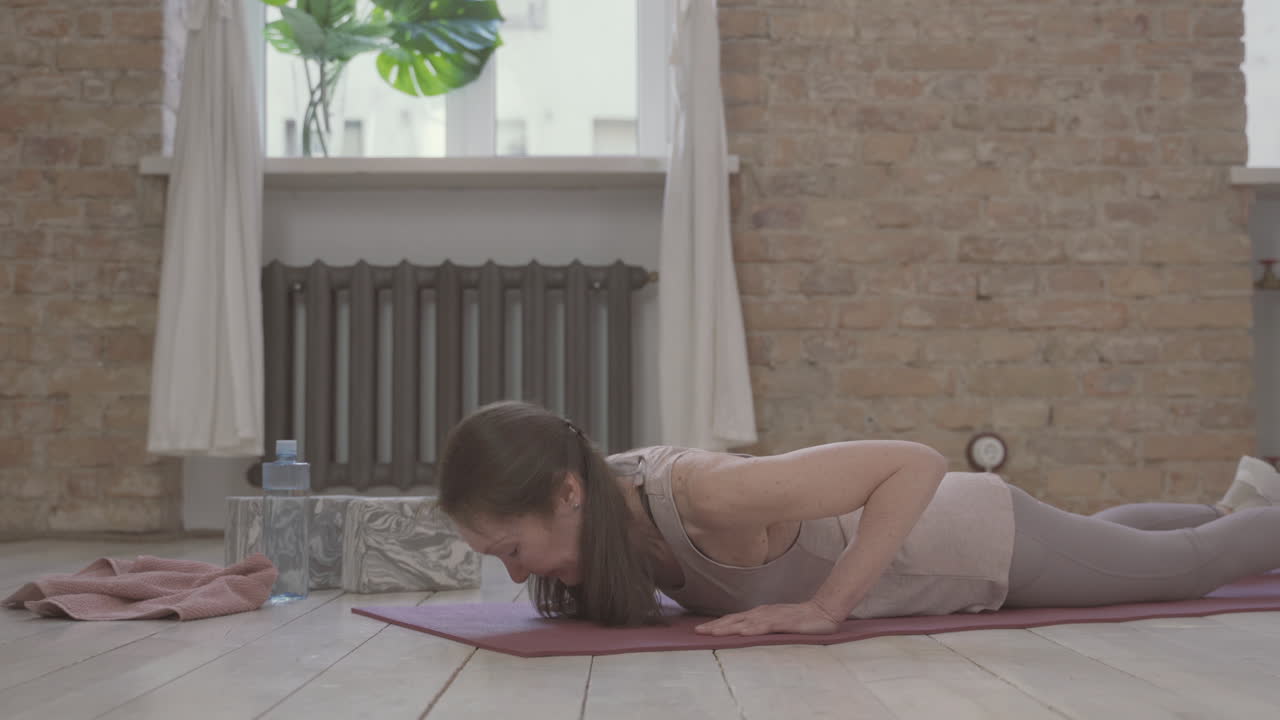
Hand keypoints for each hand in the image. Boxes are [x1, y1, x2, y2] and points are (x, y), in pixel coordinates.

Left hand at [693, 601, 841, 636]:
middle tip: (697, 631)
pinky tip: (743, 633)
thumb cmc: (799, 619)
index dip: (716, 624)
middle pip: (734, 620)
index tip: (699, 630)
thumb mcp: (776, 623)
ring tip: (712, 633)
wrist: (823, 611)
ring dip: (728, 628)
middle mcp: (762, 613)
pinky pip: (766, 626)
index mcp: (759, 614)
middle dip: (715, 626)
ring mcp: (772, 617)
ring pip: (746, 623)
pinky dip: (753, 629)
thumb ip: (761, 626)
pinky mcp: (784, 622)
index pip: (733, 620)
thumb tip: (743, 633)